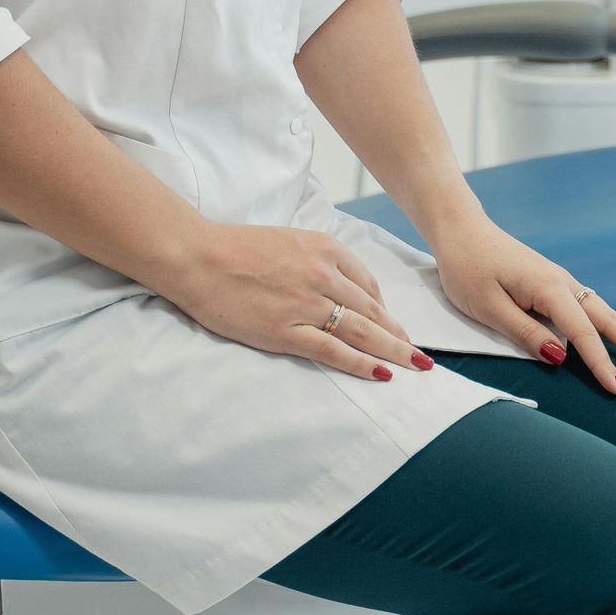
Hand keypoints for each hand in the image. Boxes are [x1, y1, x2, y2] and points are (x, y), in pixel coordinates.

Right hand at [171, 222, 429, 381]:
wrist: (196, 256)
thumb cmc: (234, 248)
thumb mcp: (287, 240)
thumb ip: (315, 259)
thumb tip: (336, 284)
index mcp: (324, 248)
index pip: (368, 284)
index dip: (385, 309)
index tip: (393, 326)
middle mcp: (323, 275)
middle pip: (372, 310)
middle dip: (398, 335)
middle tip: (419, 355)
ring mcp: (306, 304)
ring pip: (362, 331)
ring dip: (393, 351)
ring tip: (414, 366)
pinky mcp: (285, 331)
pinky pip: (333, 350)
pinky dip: (361, 363)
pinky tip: (381, 374)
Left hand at [430, 218, 615, 397]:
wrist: (461, 230)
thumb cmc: (467, 267)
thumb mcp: (487, 306)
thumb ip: (525, 332)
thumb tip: (562, 357)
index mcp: (549, 289)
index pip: (584, 334)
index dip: (603, 365)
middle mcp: (565, 284)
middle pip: (611, 321)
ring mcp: (564, 283)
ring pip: (609, 315)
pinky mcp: (557, 286)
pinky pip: (595, 311)